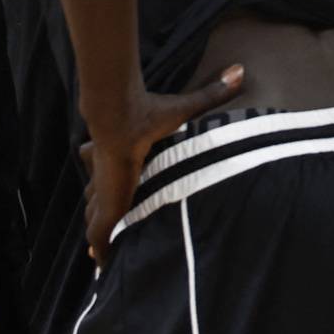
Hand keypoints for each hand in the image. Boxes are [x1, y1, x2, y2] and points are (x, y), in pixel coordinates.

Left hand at [80, 64, 242, 263]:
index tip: (116, 174)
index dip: (108, 171)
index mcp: (119, 151)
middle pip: (95, 191)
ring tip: (108, 246)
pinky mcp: (104, 209)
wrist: (120, 121)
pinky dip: (101, 249)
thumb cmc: (147, 115)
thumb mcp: (185, 108)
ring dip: (101, 227)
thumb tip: (240, 69)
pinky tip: (104, 264)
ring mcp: (102, 192)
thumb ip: (211, 93)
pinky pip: (98, 235)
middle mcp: (106, 172)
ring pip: (93, 214)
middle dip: (101, 205)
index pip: (106, 161)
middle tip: (112, 223)